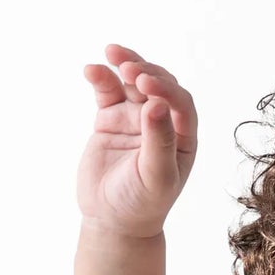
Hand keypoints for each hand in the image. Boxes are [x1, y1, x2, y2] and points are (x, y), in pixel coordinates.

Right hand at [78, 43, 197, 238]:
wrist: (111, 220)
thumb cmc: (141, 204)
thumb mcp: (156, 177)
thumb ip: (159, 142)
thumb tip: (158, 104)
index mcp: (182, 137)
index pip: (180, 104)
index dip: (166, 90)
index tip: (146, 85)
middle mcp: (162, 123)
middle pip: (159, 85)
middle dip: (146, 73)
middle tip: (129, 70)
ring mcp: (135, 118)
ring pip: (133, 82)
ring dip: (126, 64)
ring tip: (112, 54)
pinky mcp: (111, 118)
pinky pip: (108, 91)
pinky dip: (101, 77)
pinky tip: (92, 70)